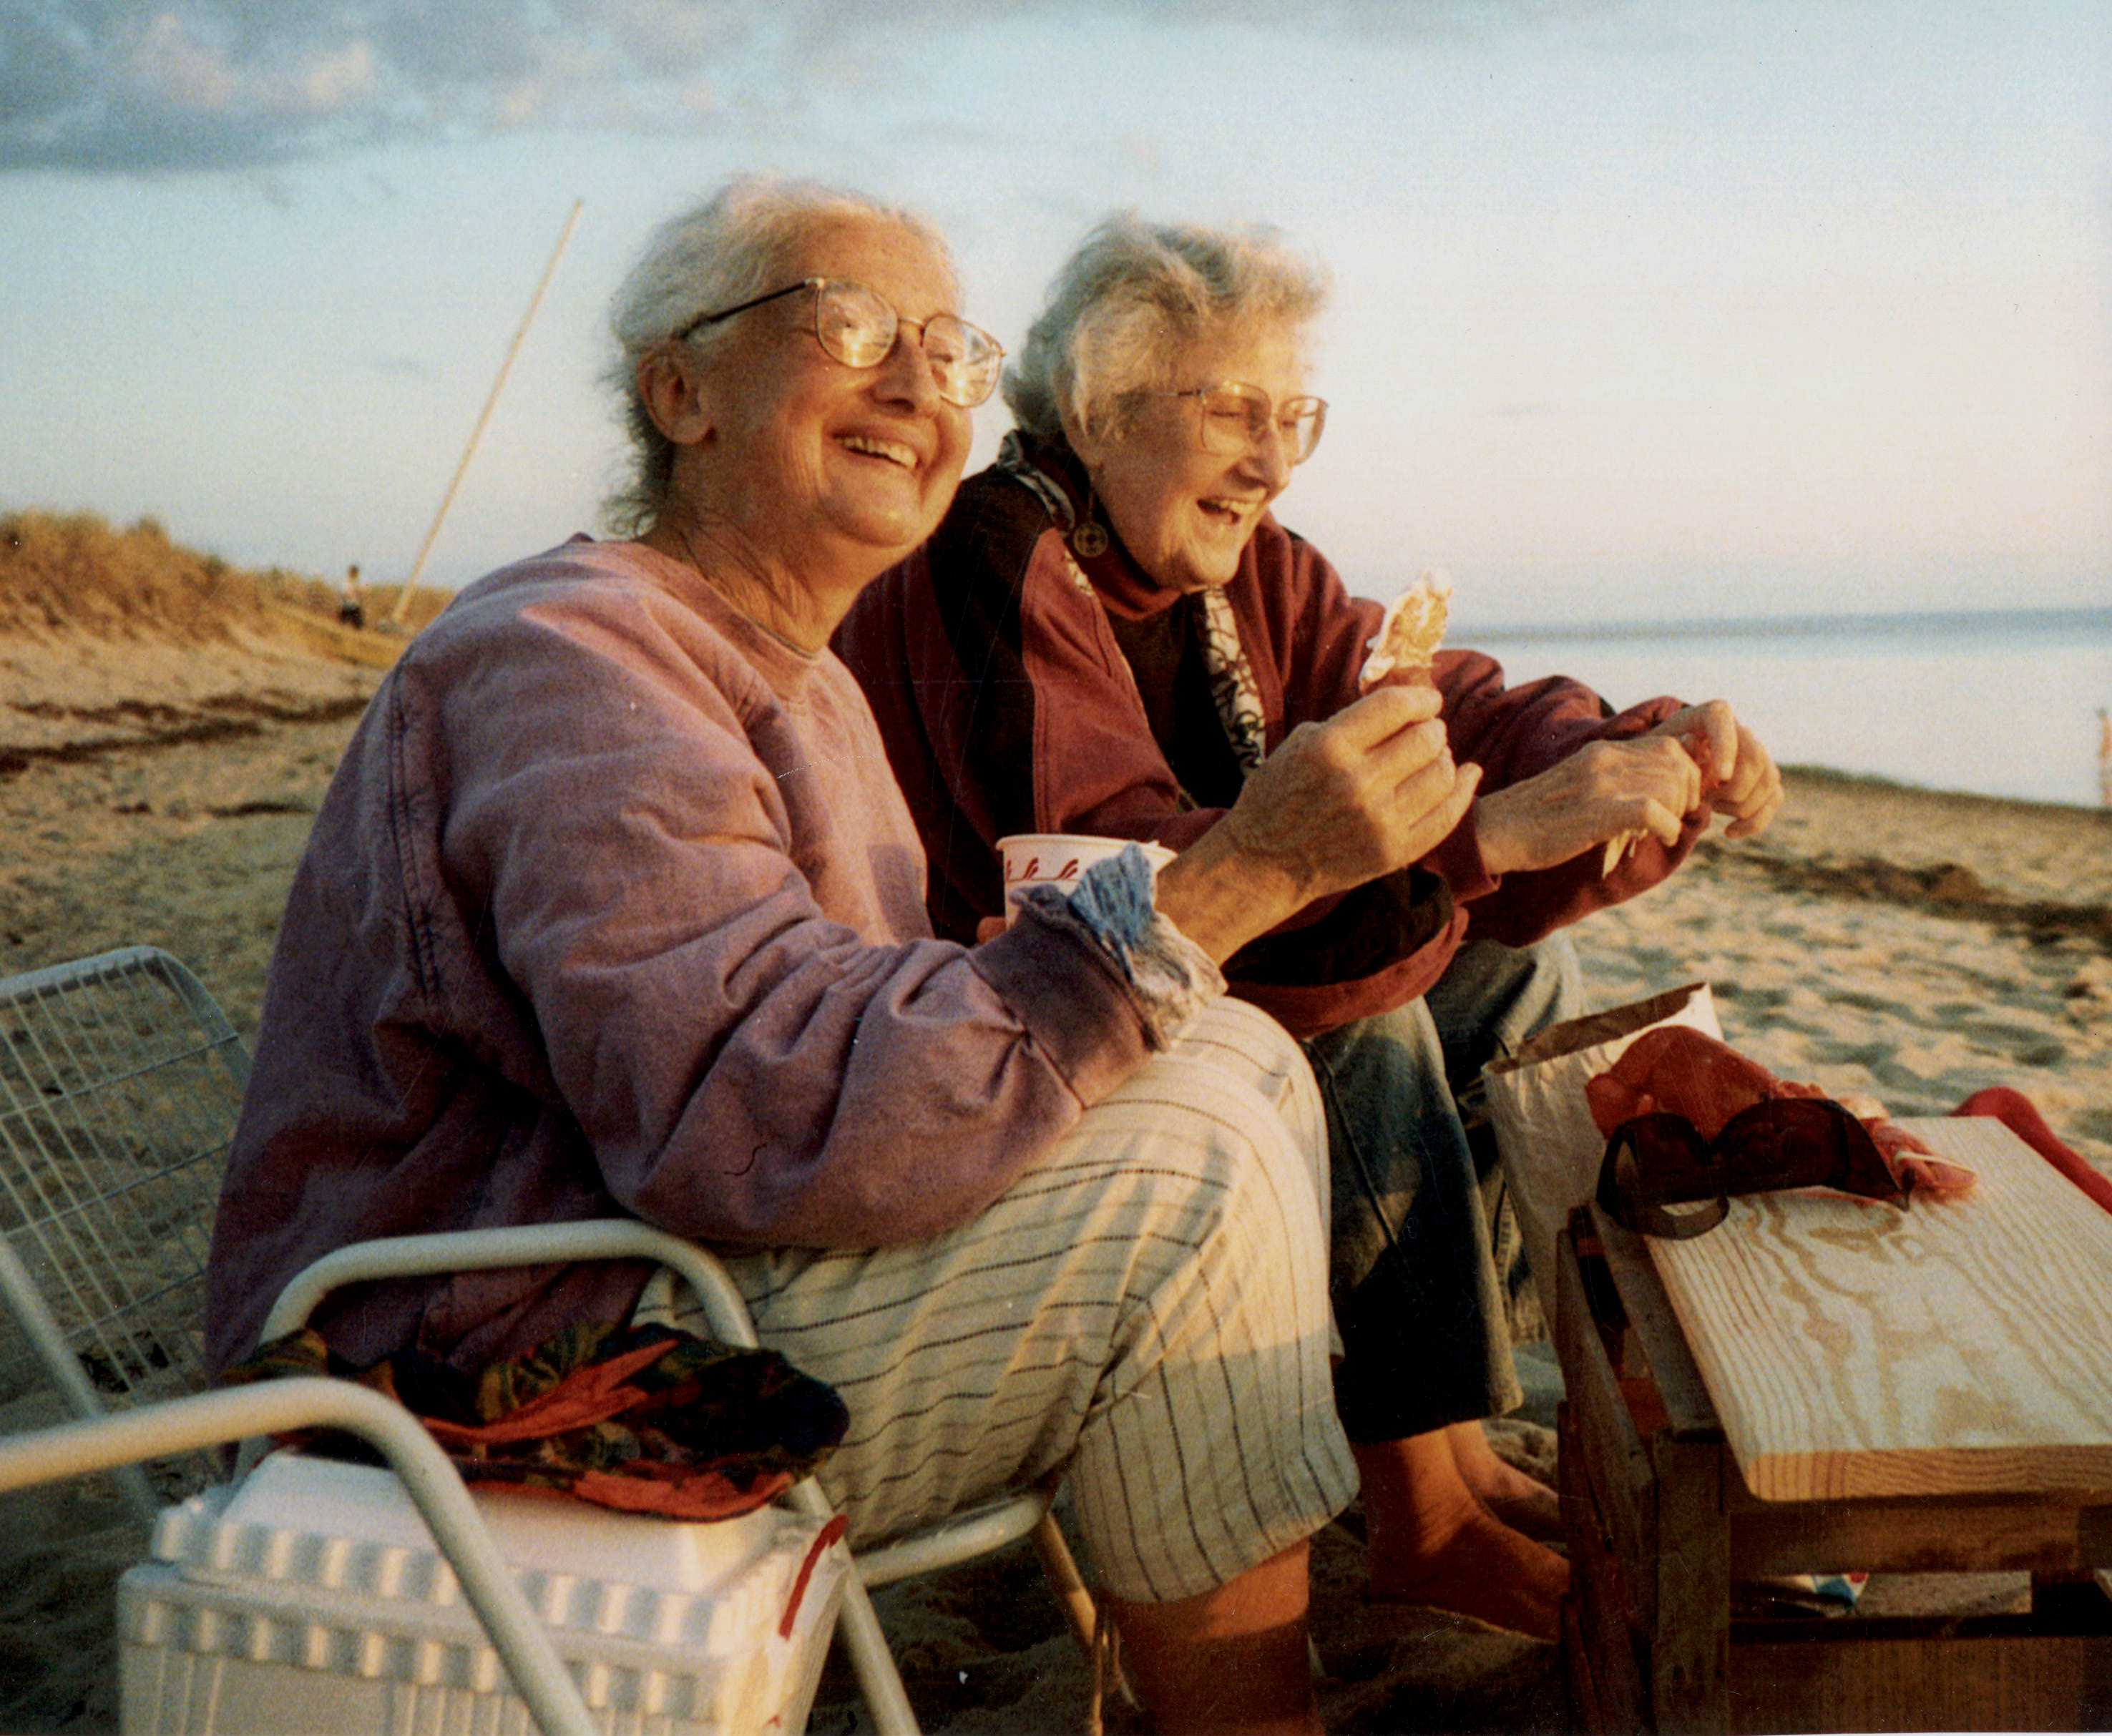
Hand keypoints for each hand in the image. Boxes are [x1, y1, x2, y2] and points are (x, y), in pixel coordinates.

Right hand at [1223, 684, 1479, 901]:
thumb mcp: (1301, 744)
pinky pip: (1447, 815)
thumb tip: (1401, 705)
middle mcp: (1357, 783)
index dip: (1421, 698)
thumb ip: (1350, 723)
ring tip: (1432, 758)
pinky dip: (1463, 789)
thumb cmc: (1279, 796)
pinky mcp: (1393, 851)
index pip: (1396, 706)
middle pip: (1426, 738)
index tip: (1427, 701)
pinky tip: (1468, 775)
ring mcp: (1378, 821)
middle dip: (1432, 728)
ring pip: (1442, 773)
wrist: (1264, 864)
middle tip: (1426, 732)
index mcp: (1329, 748)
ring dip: (1443, 758)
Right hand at [1473, 733, 1703, 877]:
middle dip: (1688, 795)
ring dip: (1678, 813)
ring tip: (1661, 831)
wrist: (1497, 830)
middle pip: (1678, 764)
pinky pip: (1654, 811)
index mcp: (1603, 751)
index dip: (1687, 775)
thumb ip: (1617, 780)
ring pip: (1671, 786)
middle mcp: (1605, 760)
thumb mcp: (1582, 786)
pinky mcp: (1597, 811)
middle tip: (1673, 818)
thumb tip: (1660, 792)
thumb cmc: (1540, 819)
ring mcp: (1601, 784)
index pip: (1671, 746)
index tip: (1678, 802)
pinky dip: (1667, 828)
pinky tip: (1660, 838)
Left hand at [1647, 701, 1782, 839]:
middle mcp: (1741, 729)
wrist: (1669, 767)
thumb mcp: (1655, 750)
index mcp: (1712, 714)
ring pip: (1769, 779)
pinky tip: (1729, 832)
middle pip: (1756, 756)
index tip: (1720, 777)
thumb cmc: (1659, 758)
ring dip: (1741, 804)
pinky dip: (1755, 821)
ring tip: (1712, 807)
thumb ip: (1671, 748)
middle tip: (1708, 799)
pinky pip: (1774, 798)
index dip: (1727, 749)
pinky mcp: (1764, 777)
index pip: (1724, 720)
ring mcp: (1758, 753)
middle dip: (1734, 787)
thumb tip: (1692, 744)